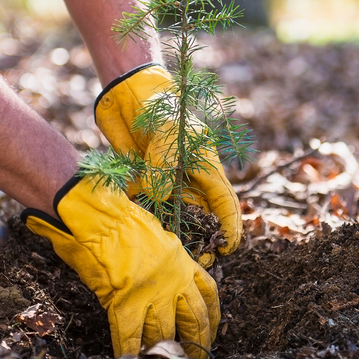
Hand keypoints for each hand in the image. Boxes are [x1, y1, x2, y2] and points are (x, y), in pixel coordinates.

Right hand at [21, 174, 219, 358]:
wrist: (100, 219)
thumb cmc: (120, 221)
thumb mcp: (155, 237)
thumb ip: (164, 262)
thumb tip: (162, 282)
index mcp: (182, 261)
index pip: (208, 293)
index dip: (213, 317)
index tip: (212, 331)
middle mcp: (174, 280)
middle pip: (195, 319)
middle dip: (196, 342)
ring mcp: (153, 293)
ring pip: (165, 331)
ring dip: (163, 350)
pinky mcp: (126, 303)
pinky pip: (131, 336)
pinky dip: (130, 351)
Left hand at [94, 64, 241, 266]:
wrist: (129, 94)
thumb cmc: (160, 108)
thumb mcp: (166, 135)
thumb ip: (164, 168)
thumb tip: (161, 199)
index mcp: (206, 167)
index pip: (224, 203)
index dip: (229, 227)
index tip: (227, 248)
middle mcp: (190, 179)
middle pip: (204, 217)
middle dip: (204, 241)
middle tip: (199, 263)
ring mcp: (168, 182)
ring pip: (178, 218)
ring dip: (179, 238)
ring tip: (178, 259)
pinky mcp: (145, 183)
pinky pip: (150, 209)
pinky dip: (151, 223)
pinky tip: (149, 239)